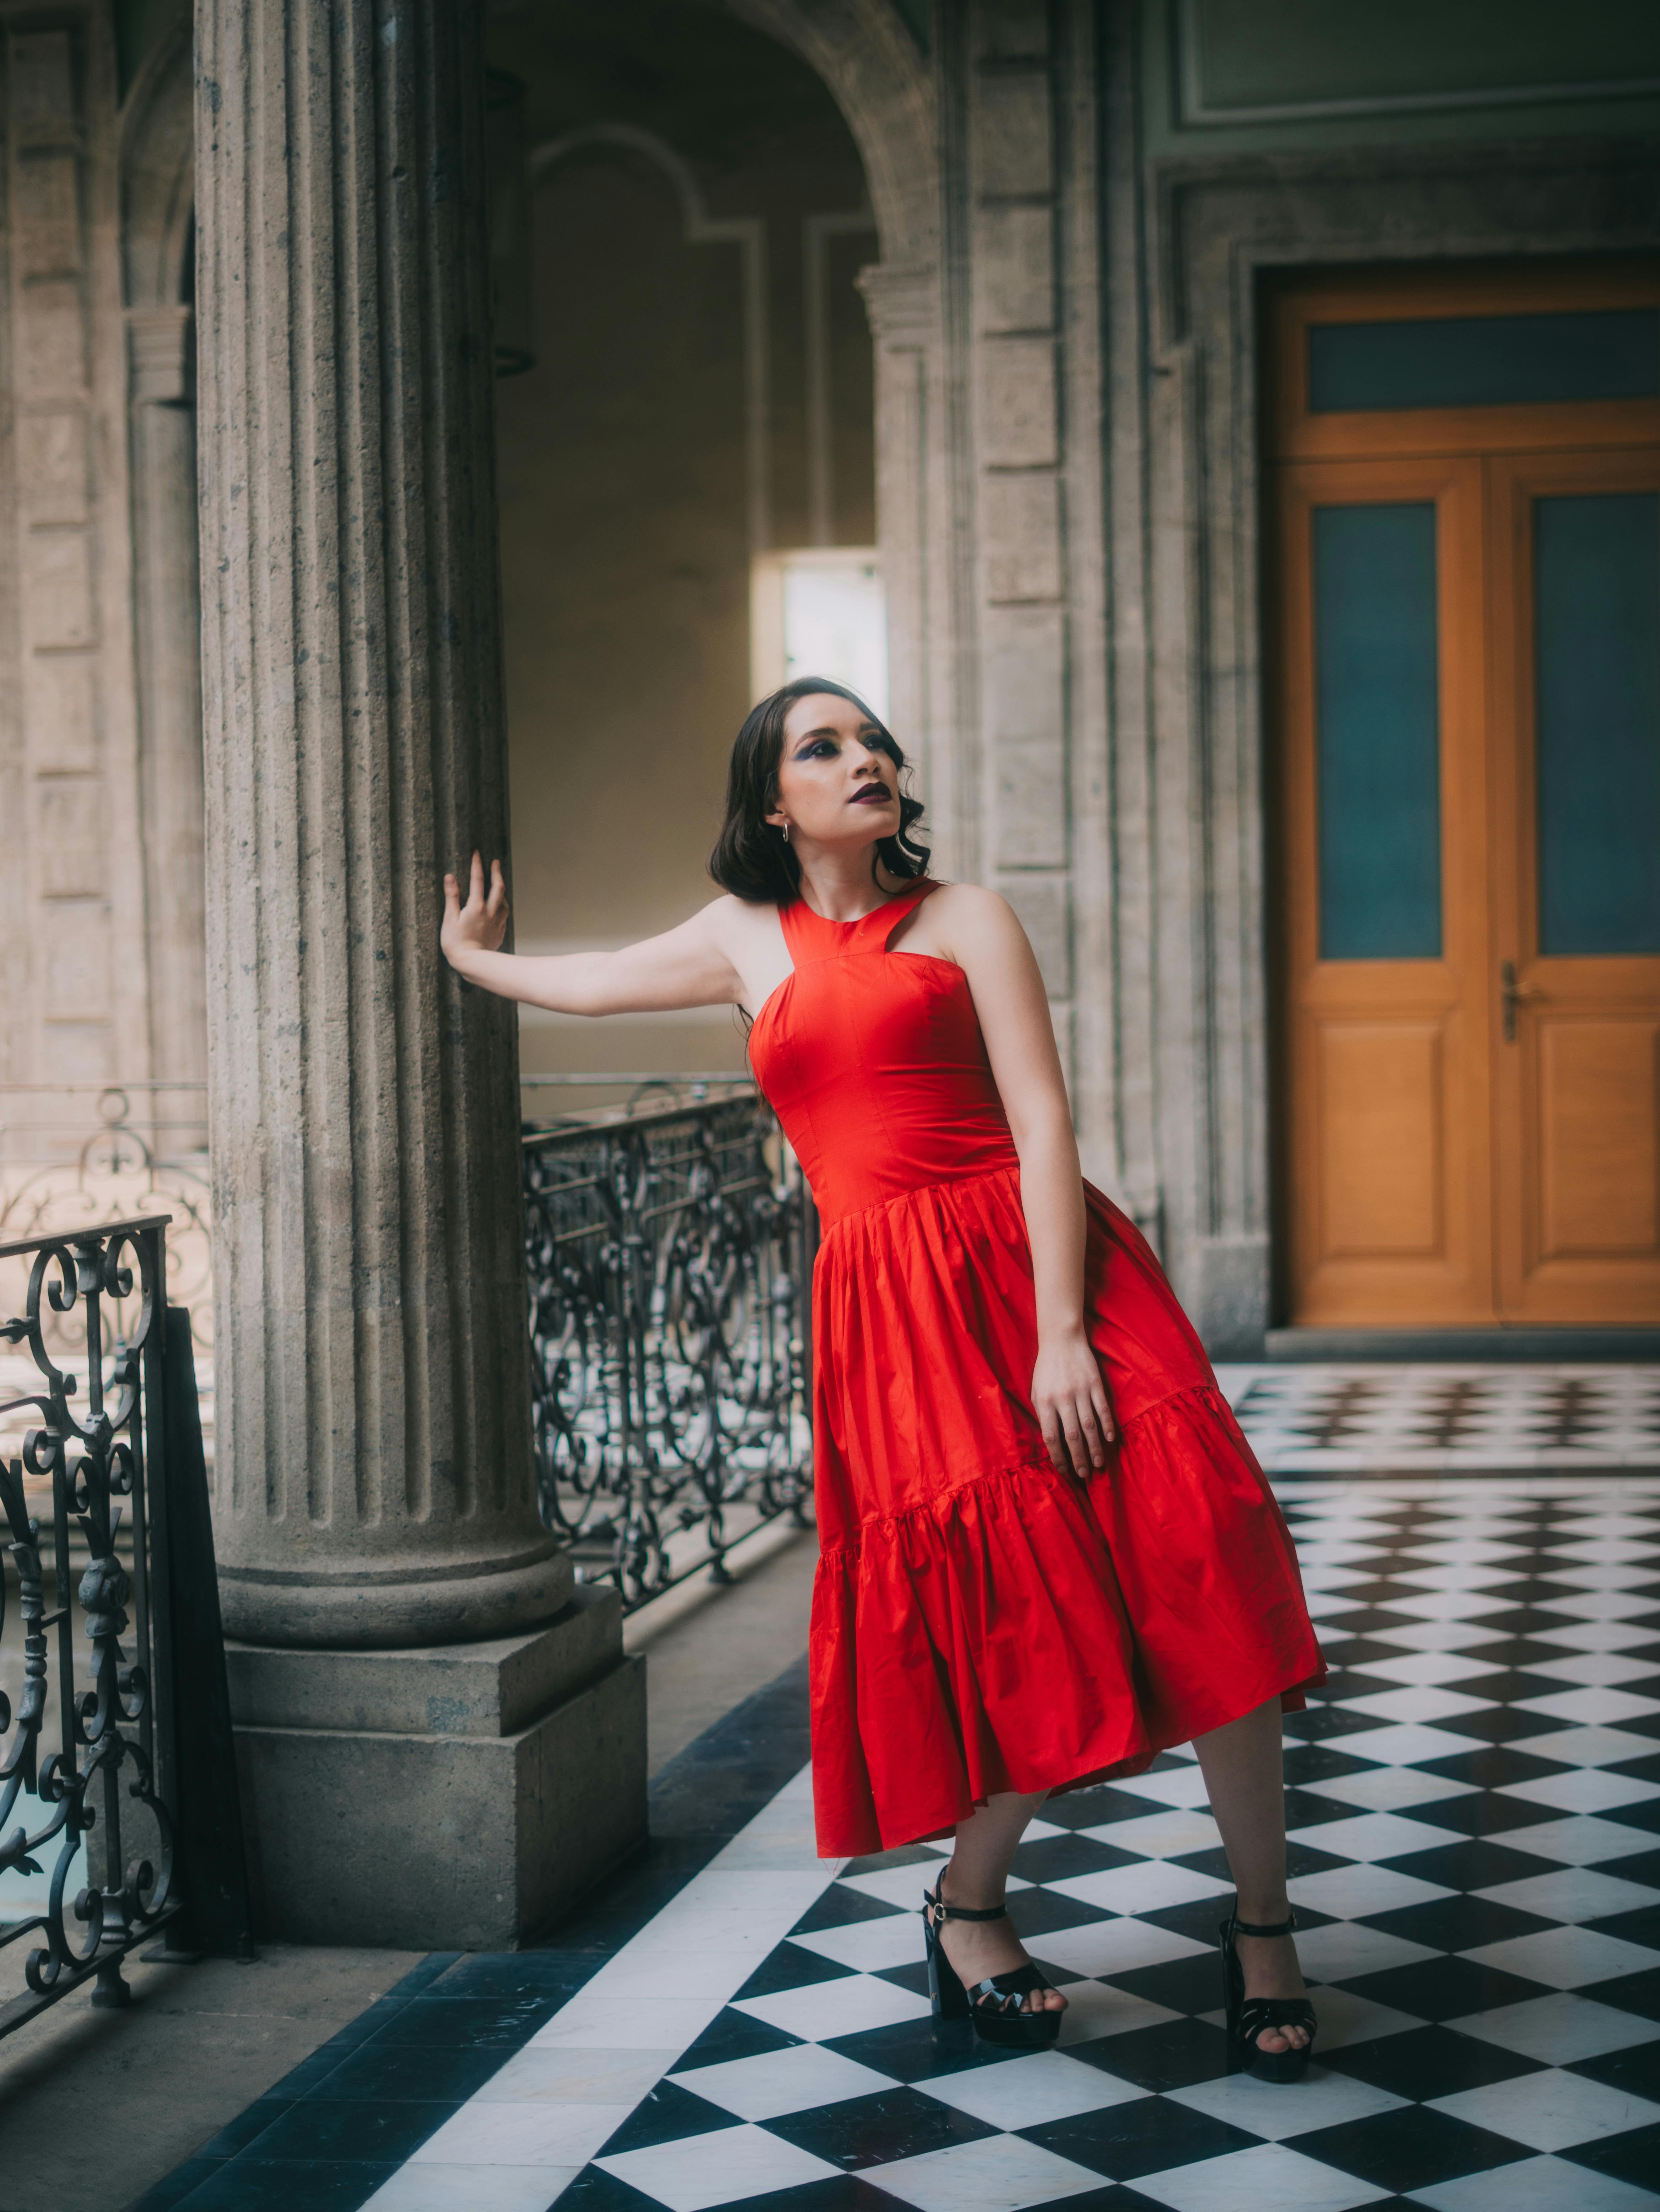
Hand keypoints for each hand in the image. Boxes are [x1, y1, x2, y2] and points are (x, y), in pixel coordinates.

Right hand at [441, 853, 508, 967]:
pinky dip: (502, 907)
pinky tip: (500, 908)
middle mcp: (489, 912)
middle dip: (496, 872)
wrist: (472, 963)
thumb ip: (451, 896)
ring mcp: (497, 923)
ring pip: (504, 902)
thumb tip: (450, 877)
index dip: (477, 865)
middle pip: (497, 888)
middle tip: (495, 862)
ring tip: (498, 885)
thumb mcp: (449, 918)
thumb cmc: (456, 943)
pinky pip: (504, 916)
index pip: (477, 880)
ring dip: (502, 891)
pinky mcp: (499, 933)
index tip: (477, 853)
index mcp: (476, 907)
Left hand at [1031, 1329, 1115, 1477]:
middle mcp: (1062, 1399)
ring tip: (1098, 1464)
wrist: (1061, 1339)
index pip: (1051, 1437)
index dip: (1058, 1456)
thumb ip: (1042, 1414)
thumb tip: (1050, 1441)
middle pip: (1072, 1436)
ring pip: (1089, 1426)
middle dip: (1078, 1458)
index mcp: (1044, 1402)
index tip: (1064, 1470)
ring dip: (1094, 1447)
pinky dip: (1107, 1426)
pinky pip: (1102, 1409)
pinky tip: (1109, 1440)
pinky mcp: (1095, 1384)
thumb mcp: (1036, 1390)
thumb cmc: (1046, 1368)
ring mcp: (1080, 1392)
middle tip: (1084, 1474)